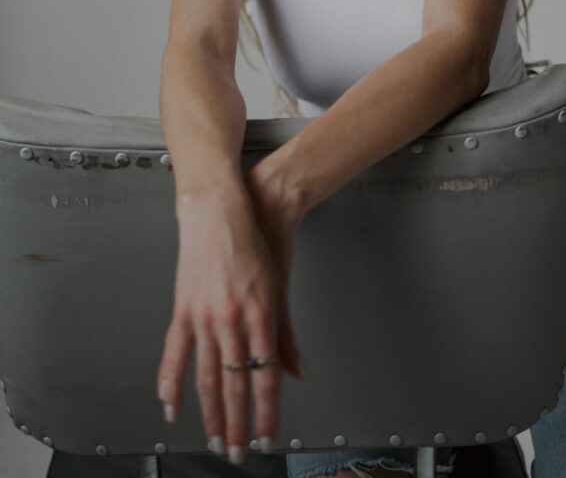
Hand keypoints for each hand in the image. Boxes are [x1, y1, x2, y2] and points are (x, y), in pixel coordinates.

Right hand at [156, 184, 302, 462]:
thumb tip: (296, 373)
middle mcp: (232, 318)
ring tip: (214, 440)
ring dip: (211, 414)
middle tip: (239, 452)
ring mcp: (205, 314)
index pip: (266, 376)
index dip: (267, 412)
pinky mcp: (185, 307)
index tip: (267, 437)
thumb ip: (285, 334)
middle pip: (234, 384)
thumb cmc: (256, 242)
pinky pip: (176, 352)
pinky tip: (171, 405)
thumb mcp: (278, 286)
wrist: (224, 209)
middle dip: (238, 424)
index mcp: (261, 313)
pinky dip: (171, 382)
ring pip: (206, 377)